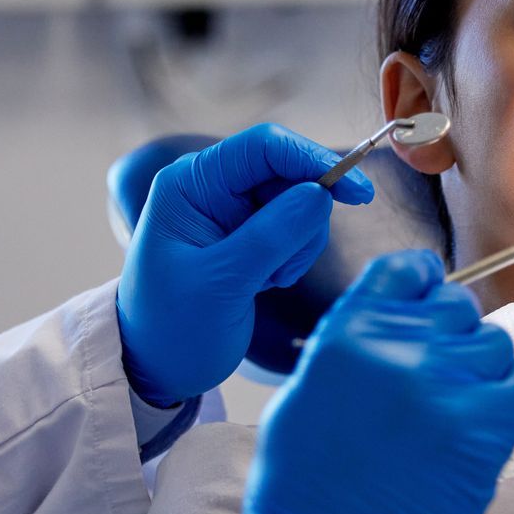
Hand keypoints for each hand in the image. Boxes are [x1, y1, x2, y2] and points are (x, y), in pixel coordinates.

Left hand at [118, 123, 374, 406]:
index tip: (357, 193)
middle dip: (304, 217)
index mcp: (191, 183)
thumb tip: (320, 194)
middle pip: (288, 173)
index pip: (264, 147)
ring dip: (298, 244)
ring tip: (266, 281)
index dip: (313, 161)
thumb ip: (270, 237)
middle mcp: (212, 187)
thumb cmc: (172, 327)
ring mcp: (231, 211)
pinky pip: (294, 228)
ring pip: (299, 202)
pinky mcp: (248, 235)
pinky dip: (293, 256)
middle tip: (285, 268)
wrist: (157, 366)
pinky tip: (265, 283)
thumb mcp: (220, 283)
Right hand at [215, 251, 513, 513]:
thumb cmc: (301, 492)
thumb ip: (350, 348)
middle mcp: (397, 347)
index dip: (427, 286)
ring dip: (483, 375)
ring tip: (455, 417)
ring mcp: (443, 384)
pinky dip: (513, 400)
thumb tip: (395, 328)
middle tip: (437, 387)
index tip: (430, 306)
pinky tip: (486, 428)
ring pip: (495, 346)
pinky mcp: (483, 429)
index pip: (408, 270)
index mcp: (346, 332)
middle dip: (453, 340)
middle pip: (459, 308)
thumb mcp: (303, 396)